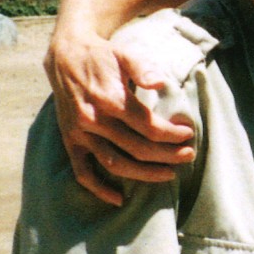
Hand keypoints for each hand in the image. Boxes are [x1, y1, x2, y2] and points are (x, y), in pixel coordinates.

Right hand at [43, 27, 194, 205]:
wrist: (65, 56)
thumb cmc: (102, 57)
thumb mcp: (124, 54)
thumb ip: (144, 68)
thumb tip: (160, 83)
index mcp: (109, 98)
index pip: (148, 125)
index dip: (172, 133)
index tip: (188, 133)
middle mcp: (93, 119)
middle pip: (137, 148)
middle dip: (168, 154)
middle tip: (188, 154)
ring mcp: (80, 134)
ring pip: (116, 164)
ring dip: (145, 174)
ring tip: (169, 173)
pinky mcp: (71, 142)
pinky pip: (83, 172)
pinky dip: (100, 189)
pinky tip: (120, 199)